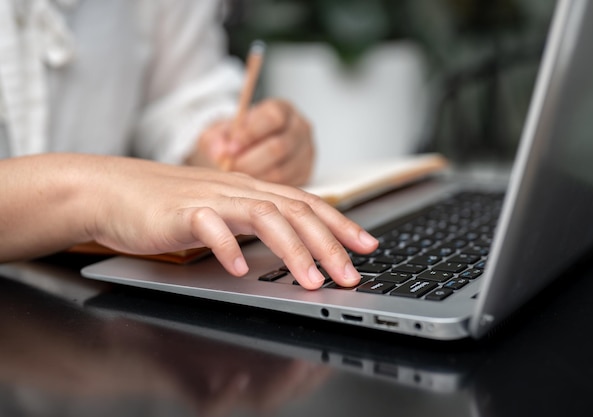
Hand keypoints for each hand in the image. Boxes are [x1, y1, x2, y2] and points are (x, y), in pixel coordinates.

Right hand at [0, 154, 377, 288]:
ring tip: (310, 280)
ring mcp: (211, 199)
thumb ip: (255, 221)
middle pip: (295, 211)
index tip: (366, 245)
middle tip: (350, 274)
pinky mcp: (181, 213)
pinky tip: (239, 269)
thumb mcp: (222, 210)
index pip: (306, 203)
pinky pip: (210, 228)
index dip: (339, 223)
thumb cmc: (169, 204)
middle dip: (328, 244)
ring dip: (292, 249)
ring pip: (263, 217)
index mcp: (251, 190)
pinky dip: (228, 247)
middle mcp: (237, 190)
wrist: (114, 191)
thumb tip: (292, 243)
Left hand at [187, 99, 314, 185]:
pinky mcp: (306, 174)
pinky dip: (265, 189)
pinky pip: (286, 186)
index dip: (250, 134)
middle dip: (250, 160)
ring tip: (237, 178)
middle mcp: (300, 129)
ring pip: (283, 171)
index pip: (273, 118)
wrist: (248, 150)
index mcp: (282, 109)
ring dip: (256, 177)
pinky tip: (250, 186)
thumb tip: (220, 152)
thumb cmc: (237, 138)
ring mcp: (306, 152)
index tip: (231, 148)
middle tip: (230, 168)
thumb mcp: (221, 133)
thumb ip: (216, 139)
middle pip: (279, 147)